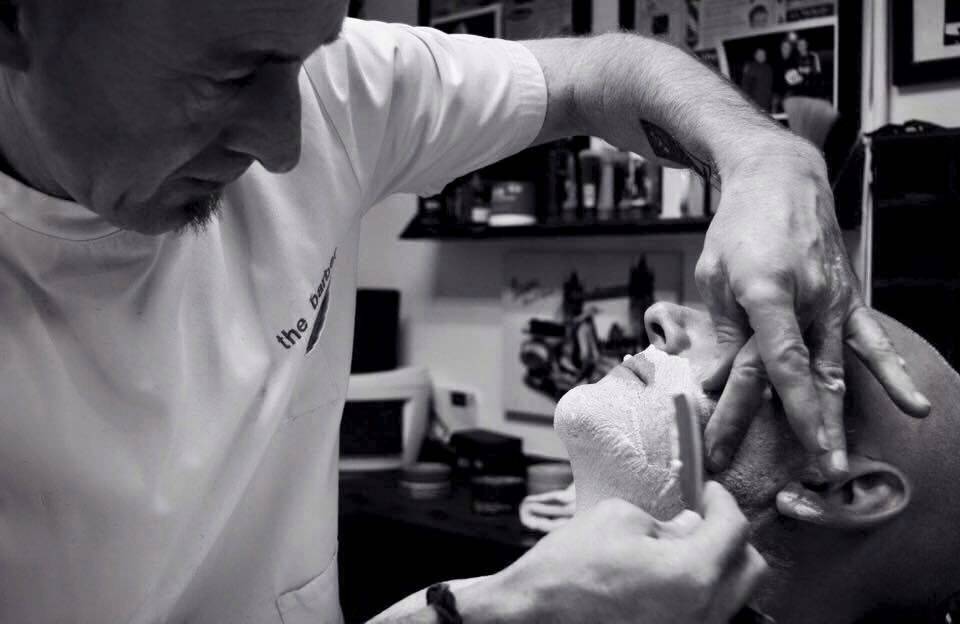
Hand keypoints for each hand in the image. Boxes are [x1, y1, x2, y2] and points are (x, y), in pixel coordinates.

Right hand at [477, 482, 765, 623]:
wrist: (535, 615)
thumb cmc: (570, 566)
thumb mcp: (619, 518)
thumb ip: (666, 522)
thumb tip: (691, 528)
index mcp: (692, 574)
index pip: (735, 530)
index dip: (723, 501)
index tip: (709, 492)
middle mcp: (703, 613)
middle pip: (751, 570)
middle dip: (732, 538)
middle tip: (703, 519)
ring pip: (733, 596)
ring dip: (718, 566)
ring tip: (683, 548)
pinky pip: (707, 613)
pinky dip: (699, 590)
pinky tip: (668, 576)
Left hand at [697, 143, 930, 478]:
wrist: (779, 180)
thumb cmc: (737, 227)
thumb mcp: (713, 275)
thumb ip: (721, 331)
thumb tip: (714, 382)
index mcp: (767, 293)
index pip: (779, 361)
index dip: (784, 407)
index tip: (785, 444)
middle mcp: (808, 300)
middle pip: (806, 375)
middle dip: (807, 427)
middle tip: (813, 474)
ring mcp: (833, 299)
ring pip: (837, 368)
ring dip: (837, 415)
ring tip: (841, 462)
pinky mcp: (848, 298)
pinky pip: (871, 341)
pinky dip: (891, 374)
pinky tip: (913, 406)